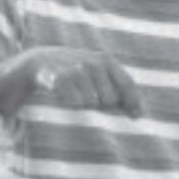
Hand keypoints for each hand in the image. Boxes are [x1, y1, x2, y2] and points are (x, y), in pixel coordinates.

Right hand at [18, 48, 143, 116]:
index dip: (134, 102)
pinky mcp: (61, 79)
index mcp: (106, 60)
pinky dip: (71, 104)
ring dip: (85, 105)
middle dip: (103, 105)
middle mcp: (93, 63)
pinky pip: (75, 103)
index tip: (137, 118)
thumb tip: (138, 115)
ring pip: (92, 103)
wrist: (40, 61)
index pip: (127, 84)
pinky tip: (66, 95)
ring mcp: (77, 70)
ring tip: (76, 93)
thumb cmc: (75, 72)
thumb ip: (117, 87)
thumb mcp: (97, 71)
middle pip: (110, 99)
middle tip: (90, 97)